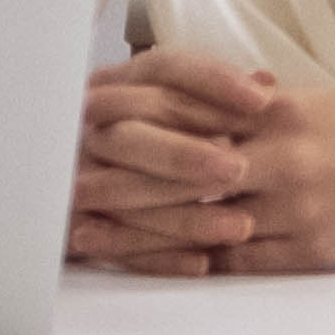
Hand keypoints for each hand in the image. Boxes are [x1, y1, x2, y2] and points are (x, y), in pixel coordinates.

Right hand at [65, 58, 262, 276]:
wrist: (71, 191)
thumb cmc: (151, 147)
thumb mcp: (177, 115)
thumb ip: (215, 101)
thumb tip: (267, 84)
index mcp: (120, 86)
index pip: (162, 70)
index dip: (212, 82)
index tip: (262, 99)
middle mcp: (88, 126)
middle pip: (131, 134)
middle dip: (184, 154)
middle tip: (237, 170)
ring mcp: (71, 176)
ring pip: (121, 194)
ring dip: (181, 214)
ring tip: (237, 228)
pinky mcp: (67, 225)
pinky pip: (110, 245)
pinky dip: (157, 255)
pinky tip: (202, 264)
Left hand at [72, 50, 334, 279]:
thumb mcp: (324, 101)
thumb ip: (263, 101)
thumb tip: (215, 94)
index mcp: (278, 110)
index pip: (187, 112)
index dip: (130, 124)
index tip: (83, 129)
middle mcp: (278, 155)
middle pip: (177, 169)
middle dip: (115, 180)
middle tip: (62, 188)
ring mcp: (291, 206)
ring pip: (196, 220)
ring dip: (135, 231)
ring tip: (86, 236)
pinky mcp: (306, 250)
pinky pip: (234, 261)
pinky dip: (189, 263)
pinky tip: (149, 267)